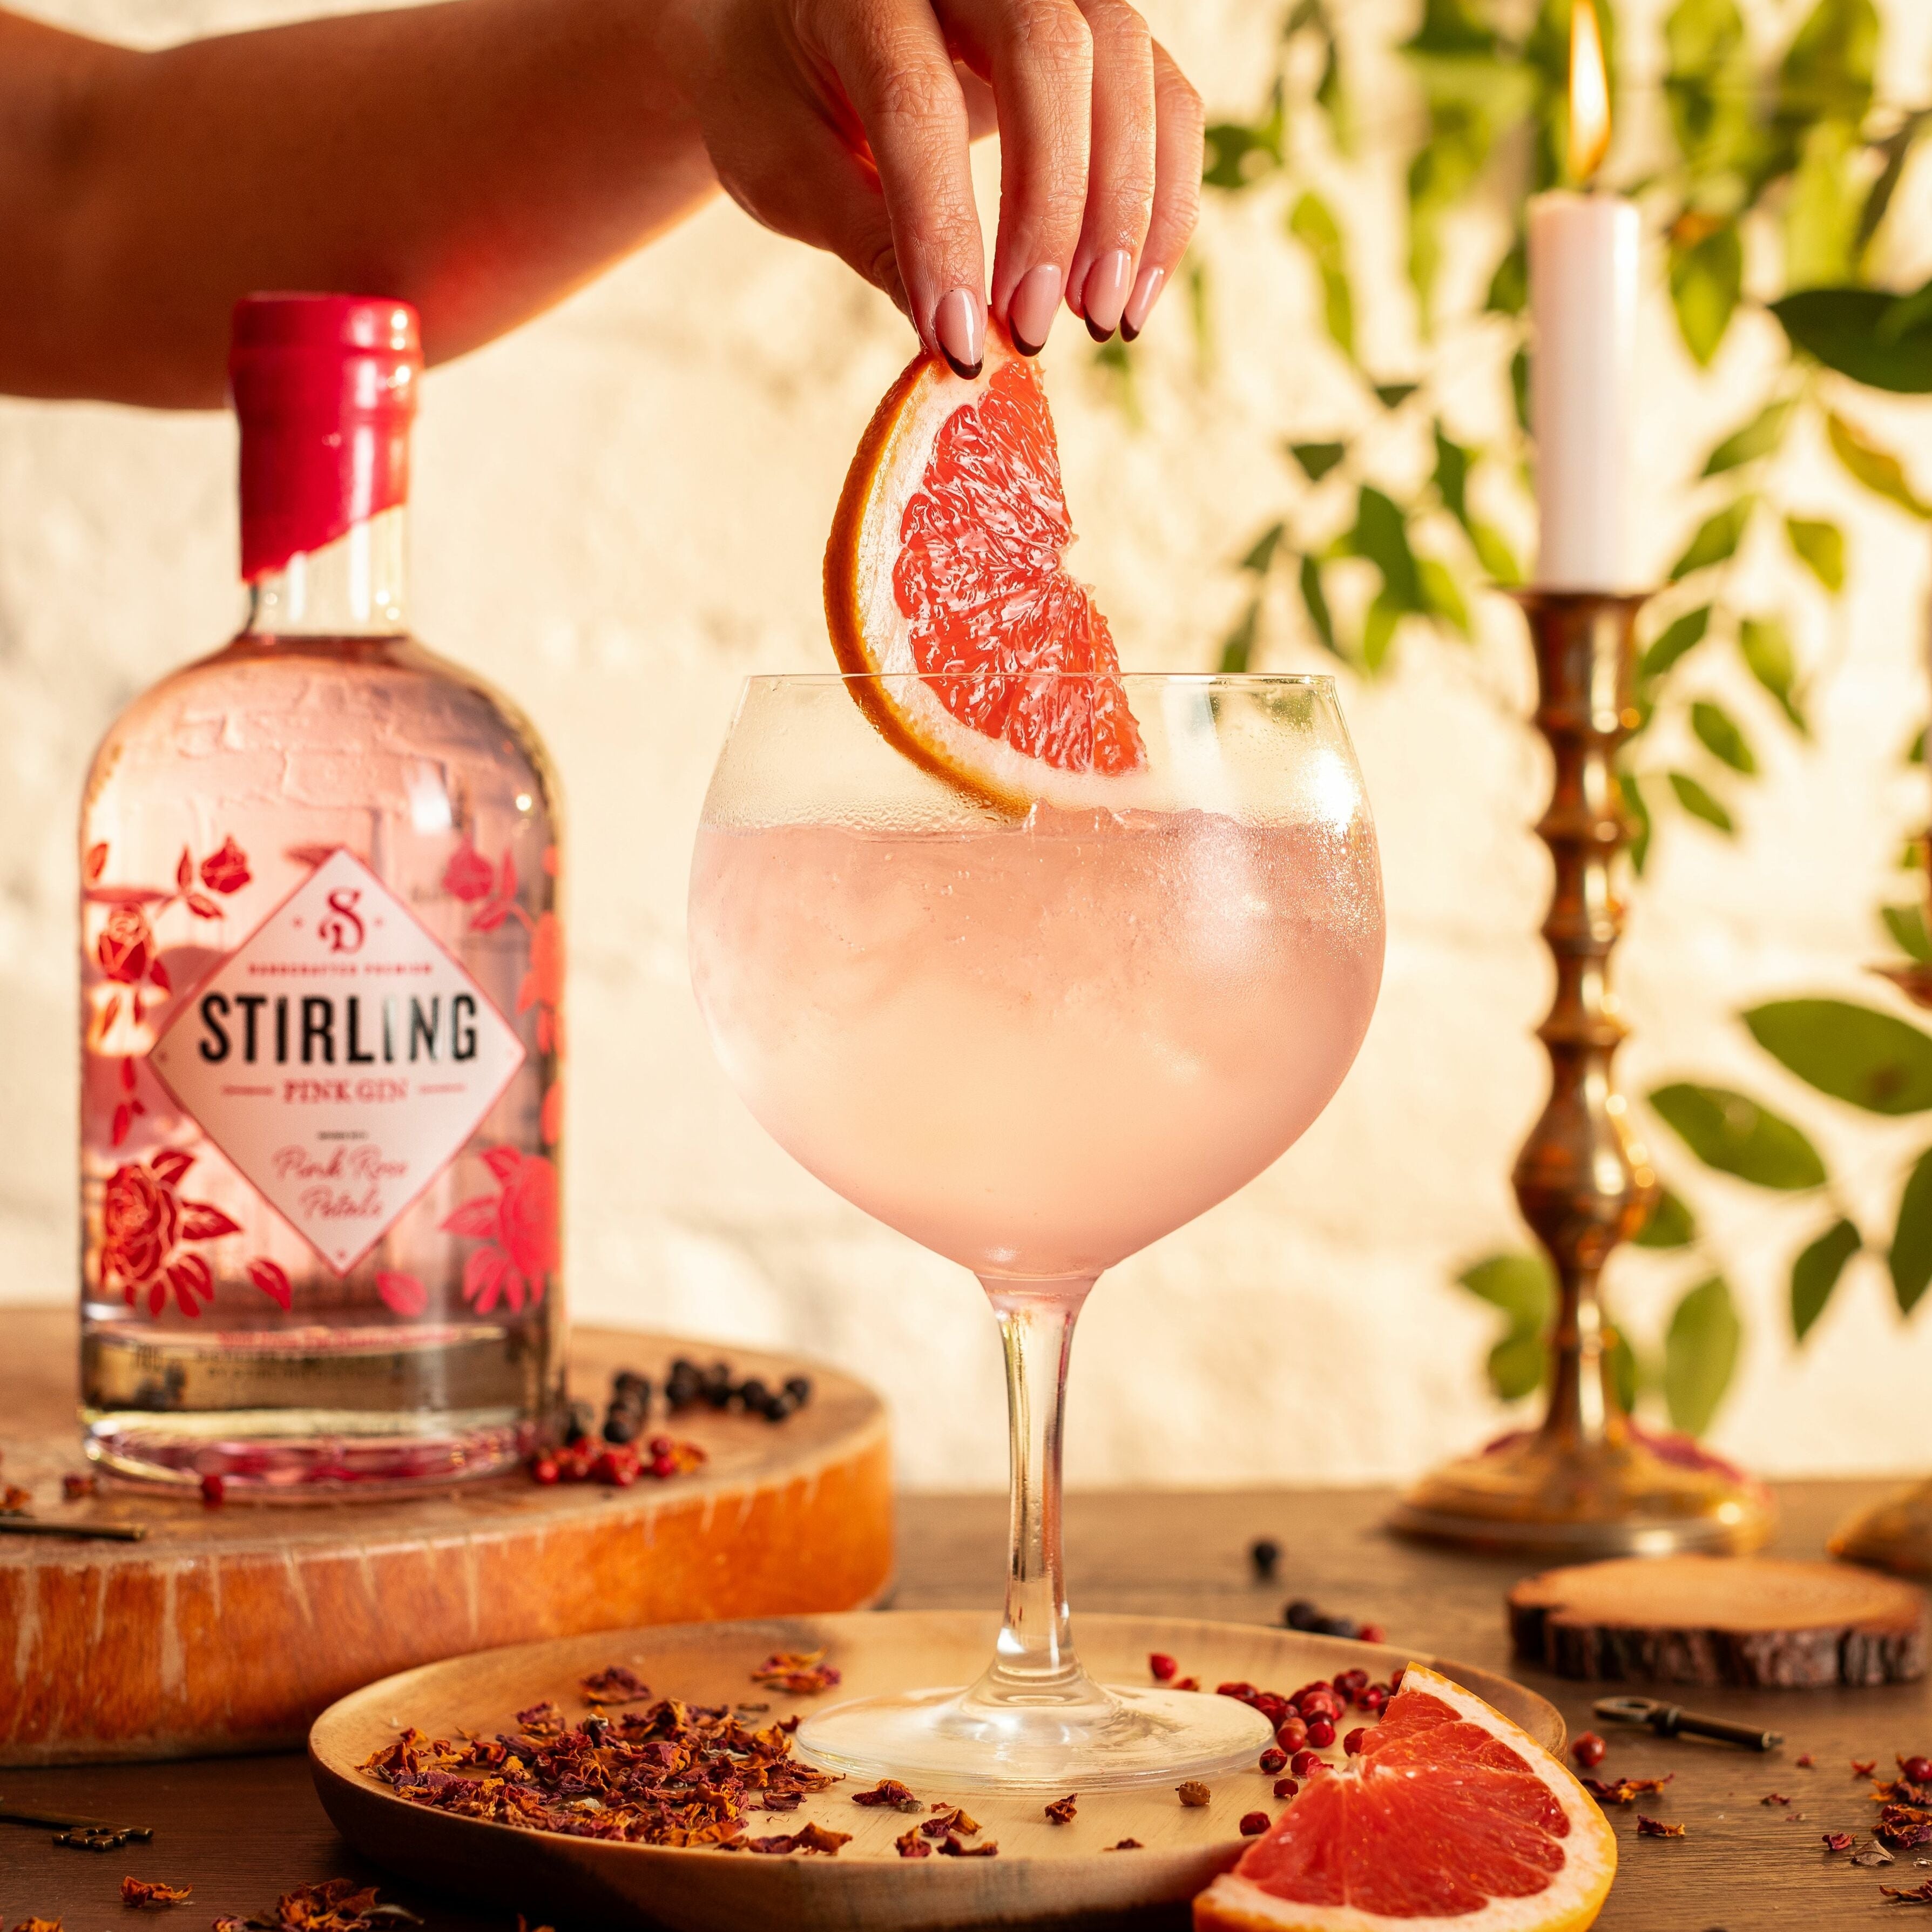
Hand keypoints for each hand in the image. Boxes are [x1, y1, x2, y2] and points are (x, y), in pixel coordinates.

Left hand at [659, 0, 1202, 372]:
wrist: (794, 27)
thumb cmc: (779, 99)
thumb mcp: (788, 168)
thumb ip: (867, 236)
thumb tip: (957, 341)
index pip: (918, 103)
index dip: (944, 230)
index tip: (959, 343)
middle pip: (1049, 53)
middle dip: (1052, 208)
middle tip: (1032, 329)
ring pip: (1125, 65)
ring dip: (1126, 207)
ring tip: (1098, 320)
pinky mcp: (1102, 25)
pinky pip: (1164, 97)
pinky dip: (1165, 198)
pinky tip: (1135, 292)